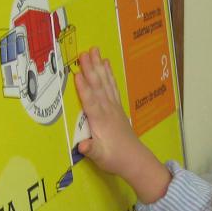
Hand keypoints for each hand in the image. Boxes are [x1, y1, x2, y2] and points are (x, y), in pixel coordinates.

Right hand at [76, 47, 170, 203]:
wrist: (135, 159)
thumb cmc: (114, 158)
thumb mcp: (100, 157)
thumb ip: (92, 150)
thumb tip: (82, 146)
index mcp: (100, 121)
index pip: (91, 102)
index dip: (83, 88)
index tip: (76, 73)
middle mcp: (108, 110)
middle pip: (98, 86)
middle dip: (91, 69)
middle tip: (84, 52)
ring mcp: (114, 107)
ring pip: (105, 83)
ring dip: (99, 66)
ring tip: (95, 50)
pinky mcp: (117, 107)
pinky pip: (112, 86)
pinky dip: (109, 74)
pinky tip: (106, 64)